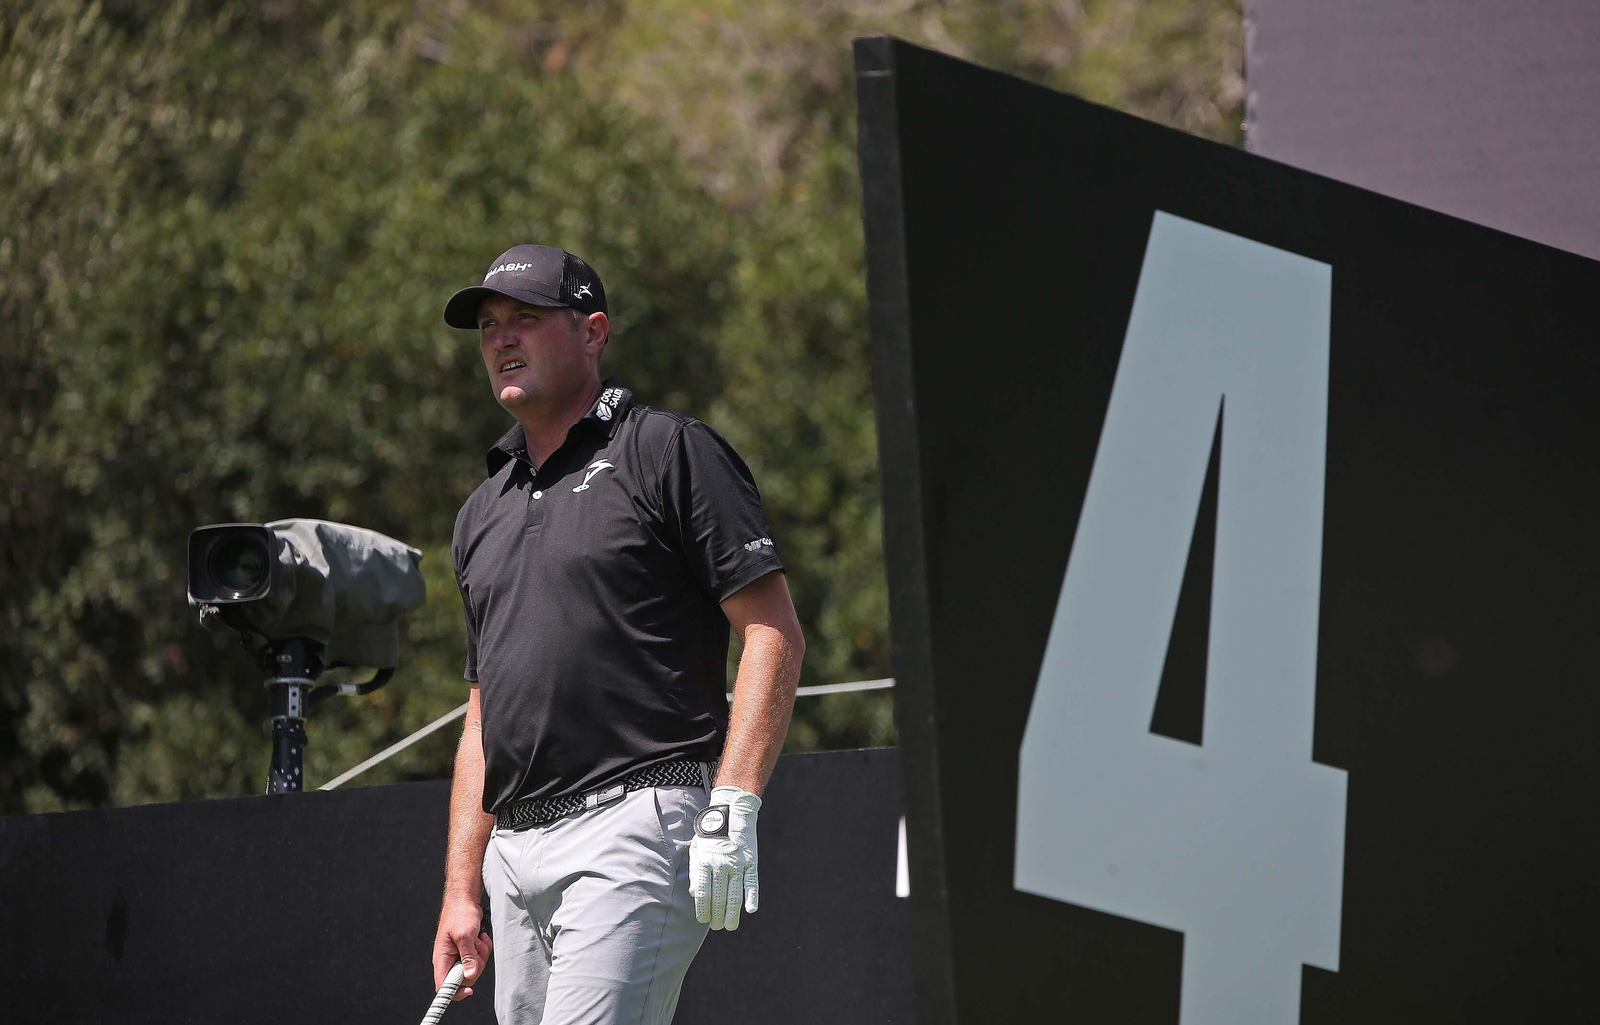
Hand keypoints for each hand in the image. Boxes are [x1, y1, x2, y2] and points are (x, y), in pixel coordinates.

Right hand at [433, 894, 492, 999]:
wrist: (464, 900)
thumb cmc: (459, 913)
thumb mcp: (464, 935)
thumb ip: (468, 956)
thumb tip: (469, 975)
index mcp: (441, 959)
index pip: (443, 985)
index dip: (455, 992)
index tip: (469, 990)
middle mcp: (449, 960)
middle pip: (464, 978)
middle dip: (475, 965)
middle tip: (476, 949)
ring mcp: (459, 956)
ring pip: (474, 968)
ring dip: (481, 954)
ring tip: (478, 939)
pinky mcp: (467, 951)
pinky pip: (479, 958)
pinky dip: (483, 949)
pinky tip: (481, 937)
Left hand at [690, 785, 761, 930]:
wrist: (733, 812)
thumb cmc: (710, 833)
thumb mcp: (697, 848)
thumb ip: (695, 871)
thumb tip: (693, 893)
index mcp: (705, 862)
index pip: (703, 893)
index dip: (703, 909)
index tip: (703, 920)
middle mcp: (721, 865)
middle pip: (718, 897)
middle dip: (716, 915)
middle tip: (717, 927)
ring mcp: (738, 864)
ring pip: (735, 895)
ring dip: (732, 913)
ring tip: (730, 926)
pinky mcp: (751, 862)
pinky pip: (752, 883)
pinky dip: (752, 897)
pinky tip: (750, 910)